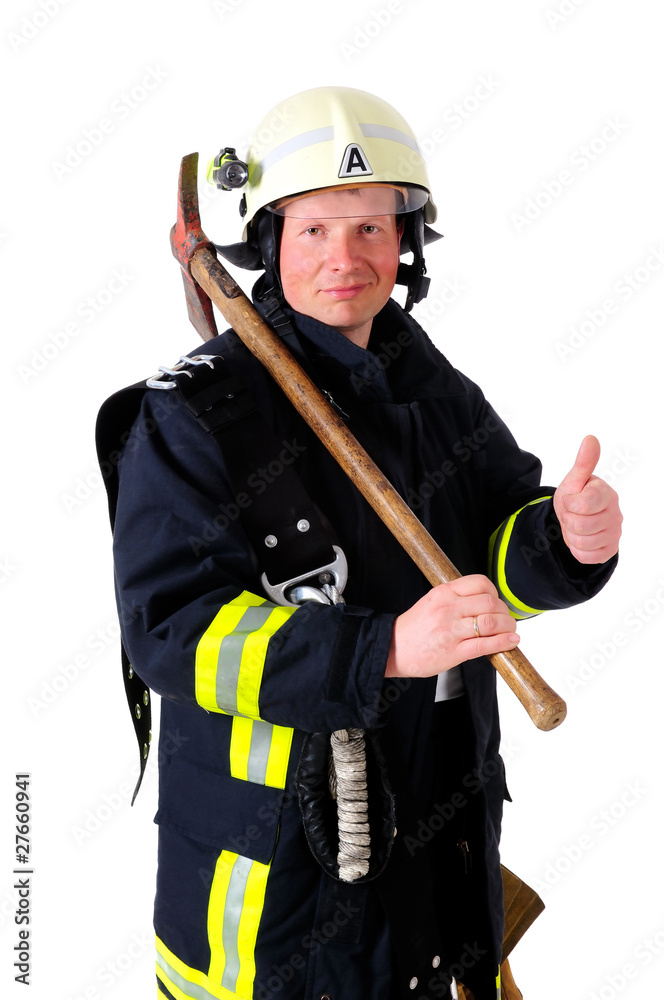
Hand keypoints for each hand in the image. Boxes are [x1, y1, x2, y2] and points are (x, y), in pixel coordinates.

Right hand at [385, 575, 519, 677]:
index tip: (496, 602)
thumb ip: (455, 599)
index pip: (480, 583)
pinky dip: (503, 642)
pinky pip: (485, 644)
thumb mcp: (432, 602)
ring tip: (510, 630)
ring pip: (491, 622)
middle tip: (505, 619)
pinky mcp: (454, 651)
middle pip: (490, 603)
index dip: (495, 592)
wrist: (393, 649)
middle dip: (504, 612)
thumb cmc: (413, 628)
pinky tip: (511, 641)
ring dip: (507, 626)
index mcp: (444, 592)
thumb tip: (483, 602)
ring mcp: (451, 630)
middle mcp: (449, 608)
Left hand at [553, 435, 621, 563]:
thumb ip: (583, 462)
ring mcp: (614, 534)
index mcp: (607, 494)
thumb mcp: (574, 479)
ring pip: (582, 543)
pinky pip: (586, 557)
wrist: (575, 518)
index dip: (569, 504)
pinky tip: (580, 539)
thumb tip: (591, 438)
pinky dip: (576, 550)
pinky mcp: (610, 551)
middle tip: (571, 515)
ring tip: (575, 526)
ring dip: (571, 535)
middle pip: (580, 525)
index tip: (570, 499)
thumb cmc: (575, 495)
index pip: (583, 504)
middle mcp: (615, 514)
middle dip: (568, 520)